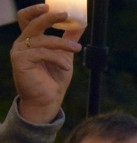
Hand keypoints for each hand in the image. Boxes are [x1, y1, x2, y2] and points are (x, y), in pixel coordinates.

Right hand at [12, 5, 83, 123]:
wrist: (47, 101)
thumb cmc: (54, 79)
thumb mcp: (64, 56)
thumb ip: (69, 39)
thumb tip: (80, 24)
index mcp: (30, 40)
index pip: (28, 18)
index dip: (36, 10)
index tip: (51, 6)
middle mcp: (22, 43)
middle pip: (33, 23)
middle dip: (49, 17)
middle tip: (65, 15)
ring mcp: (19, 51)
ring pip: (43, 40)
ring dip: (63, 44)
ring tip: (77, 48)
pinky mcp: (20, 61)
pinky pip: (42, 53)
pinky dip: (57, 58)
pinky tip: (65, 67)